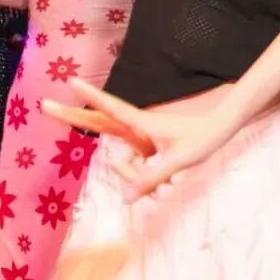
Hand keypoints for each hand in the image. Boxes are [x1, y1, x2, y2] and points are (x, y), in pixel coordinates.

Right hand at [42, 78, 238, 201]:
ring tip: (167, 187)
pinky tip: (168, 187)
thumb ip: (150, 179)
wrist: (224, 126)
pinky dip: (148, 179)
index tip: (71, 80)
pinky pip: (139, 168)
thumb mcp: (177, 160)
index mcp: (142, 123)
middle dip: (89, 132)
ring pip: (126, 163)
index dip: (90, 97)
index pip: (110, 109)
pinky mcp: (152, 148)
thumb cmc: (202, 137)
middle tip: (55, 113)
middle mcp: (138, 129)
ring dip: (140, 179)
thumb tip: (124, 198)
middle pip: (107, 138)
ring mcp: (144, 139)